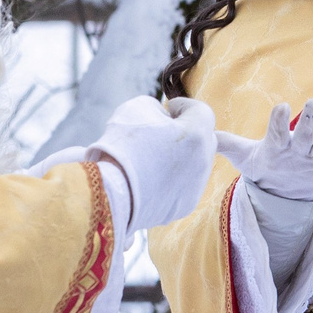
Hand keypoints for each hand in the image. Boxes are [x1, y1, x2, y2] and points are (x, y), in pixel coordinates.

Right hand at [90, 96, 218, 230]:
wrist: (108, 191)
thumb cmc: (121, 145)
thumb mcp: (137, 108)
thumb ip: (159, 108)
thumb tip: (165, 118)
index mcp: (197, 133)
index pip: (201, 111)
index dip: (184, 107)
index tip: (168, 109)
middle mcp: (204, 160)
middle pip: (204, 138)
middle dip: (188, 130)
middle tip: (163, 130)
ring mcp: (197, 186)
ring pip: (196, 163)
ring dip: (182, 156)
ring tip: (152, 156)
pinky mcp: (186, 205)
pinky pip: (185, 185)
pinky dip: (173, 179)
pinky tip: (150, 177)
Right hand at [216, 99, 312, 203]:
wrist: (290, 198)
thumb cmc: (267, 168)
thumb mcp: (245, 157)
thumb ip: (227, 143)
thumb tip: (203, 133)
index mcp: (275, 151)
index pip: (275, 135)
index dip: (277, 121)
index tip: (281, 105)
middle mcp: (297, 156)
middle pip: (305, 139)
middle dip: (311, 121)